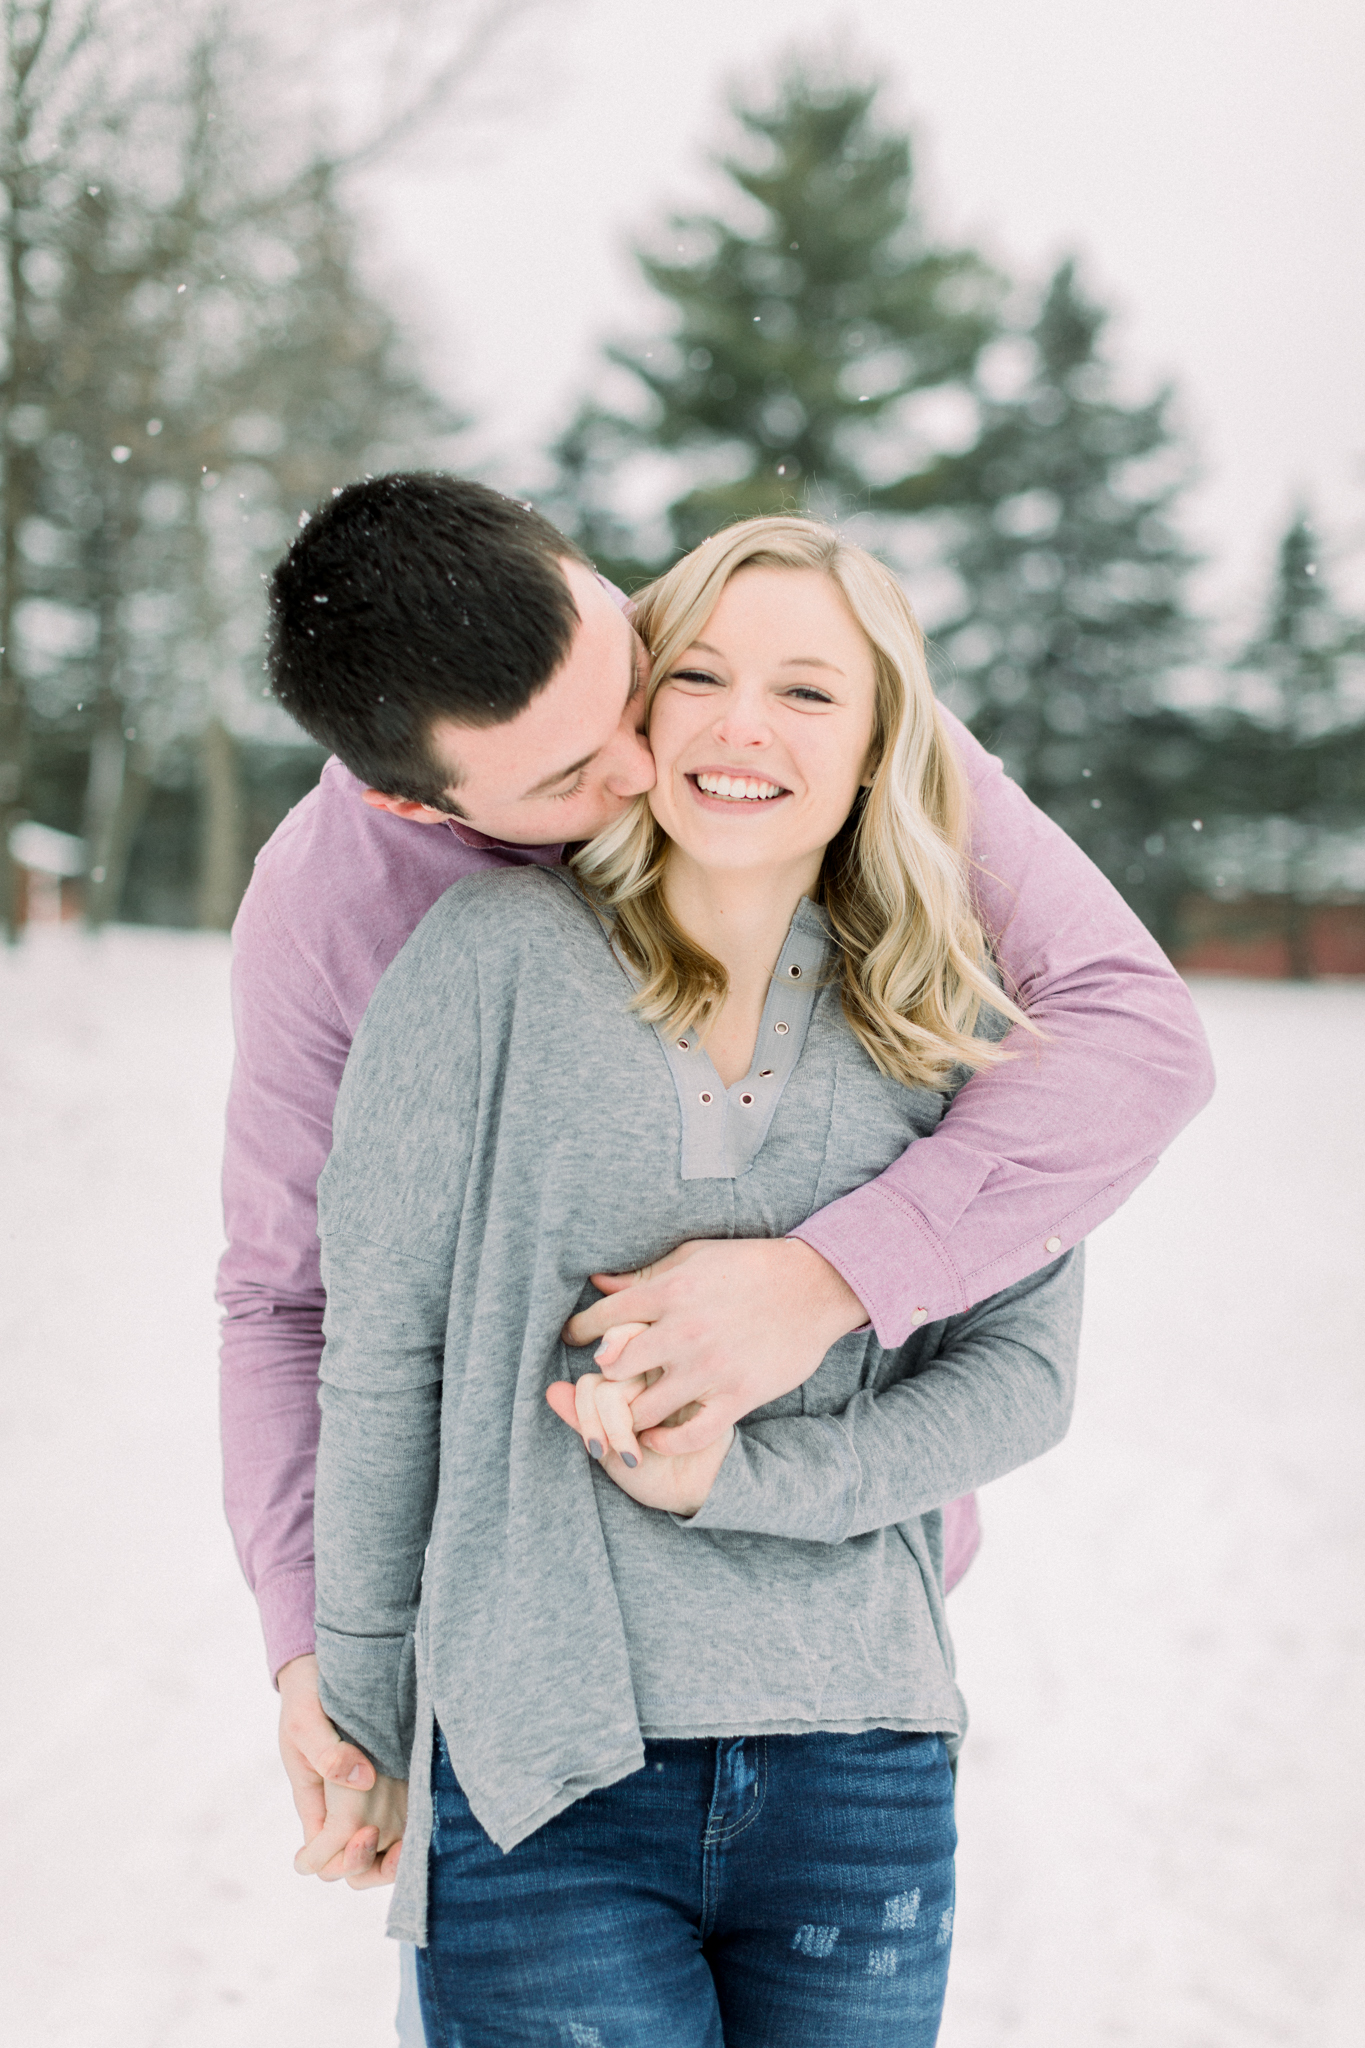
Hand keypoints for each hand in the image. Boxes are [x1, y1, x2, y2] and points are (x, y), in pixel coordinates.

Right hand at [277, 1653, 402, 1887]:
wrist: (324, 1670)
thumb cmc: (307, 1697)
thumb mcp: (307, 1722)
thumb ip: (329, 1754)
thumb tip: (363, 1780)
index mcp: (315, 1801)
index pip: (322, 1857)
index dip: (344, 1858)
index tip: (367, 1834)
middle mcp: (340, 1809)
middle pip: (351, 1864)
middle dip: (371, 1866)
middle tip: (398, 1849)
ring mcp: (365, 1799)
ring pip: (378, 1851)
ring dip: (395, 1857)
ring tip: (417, 1843)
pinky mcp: (391, 1782)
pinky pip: (400, 1821)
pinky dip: (412, 1830)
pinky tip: (431, 1820)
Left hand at [545, 1369, 732, 1516]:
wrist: (702, 1490)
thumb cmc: (656, 1470)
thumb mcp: (612, 1447)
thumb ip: (584, 1418)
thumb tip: (551, 1390)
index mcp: (632, 1374)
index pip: (591, 1381)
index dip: (585, 1416)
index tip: (598, 1449)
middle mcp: (657, 1368)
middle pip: (604, 1380)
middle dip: (599, 1424)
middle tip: (614, 1451)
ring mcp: (684, 1377)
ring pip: (624, 1389)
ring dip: (620, 1432)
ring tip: (634, 1453)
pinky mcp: (707, 1398)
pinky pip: (661, 1405)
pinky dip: (655, 1436)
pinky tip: (658, 1446)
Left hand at [561, 1238, 865, 1454]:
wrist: (814, 1286)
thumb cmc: (750, 1265)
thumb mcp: (693, 1257)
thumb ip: (645, 1275)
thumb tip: (598, 1283)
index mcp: (670, 1292)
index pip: (604, 1317)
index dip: (580, 1329)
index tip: (573, 1337)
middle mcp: (684, 1333)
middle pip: (616, 1368)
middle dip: (604, 1375)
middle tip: (601, 1381)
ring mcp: (710, 1369)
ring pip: (646, 1407)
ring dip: (630, 1412)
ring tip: (624, 1412)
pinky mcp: (738, 1396)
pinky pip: (690, 1434)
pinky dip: (666, 1440)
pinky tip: (655, 1435)